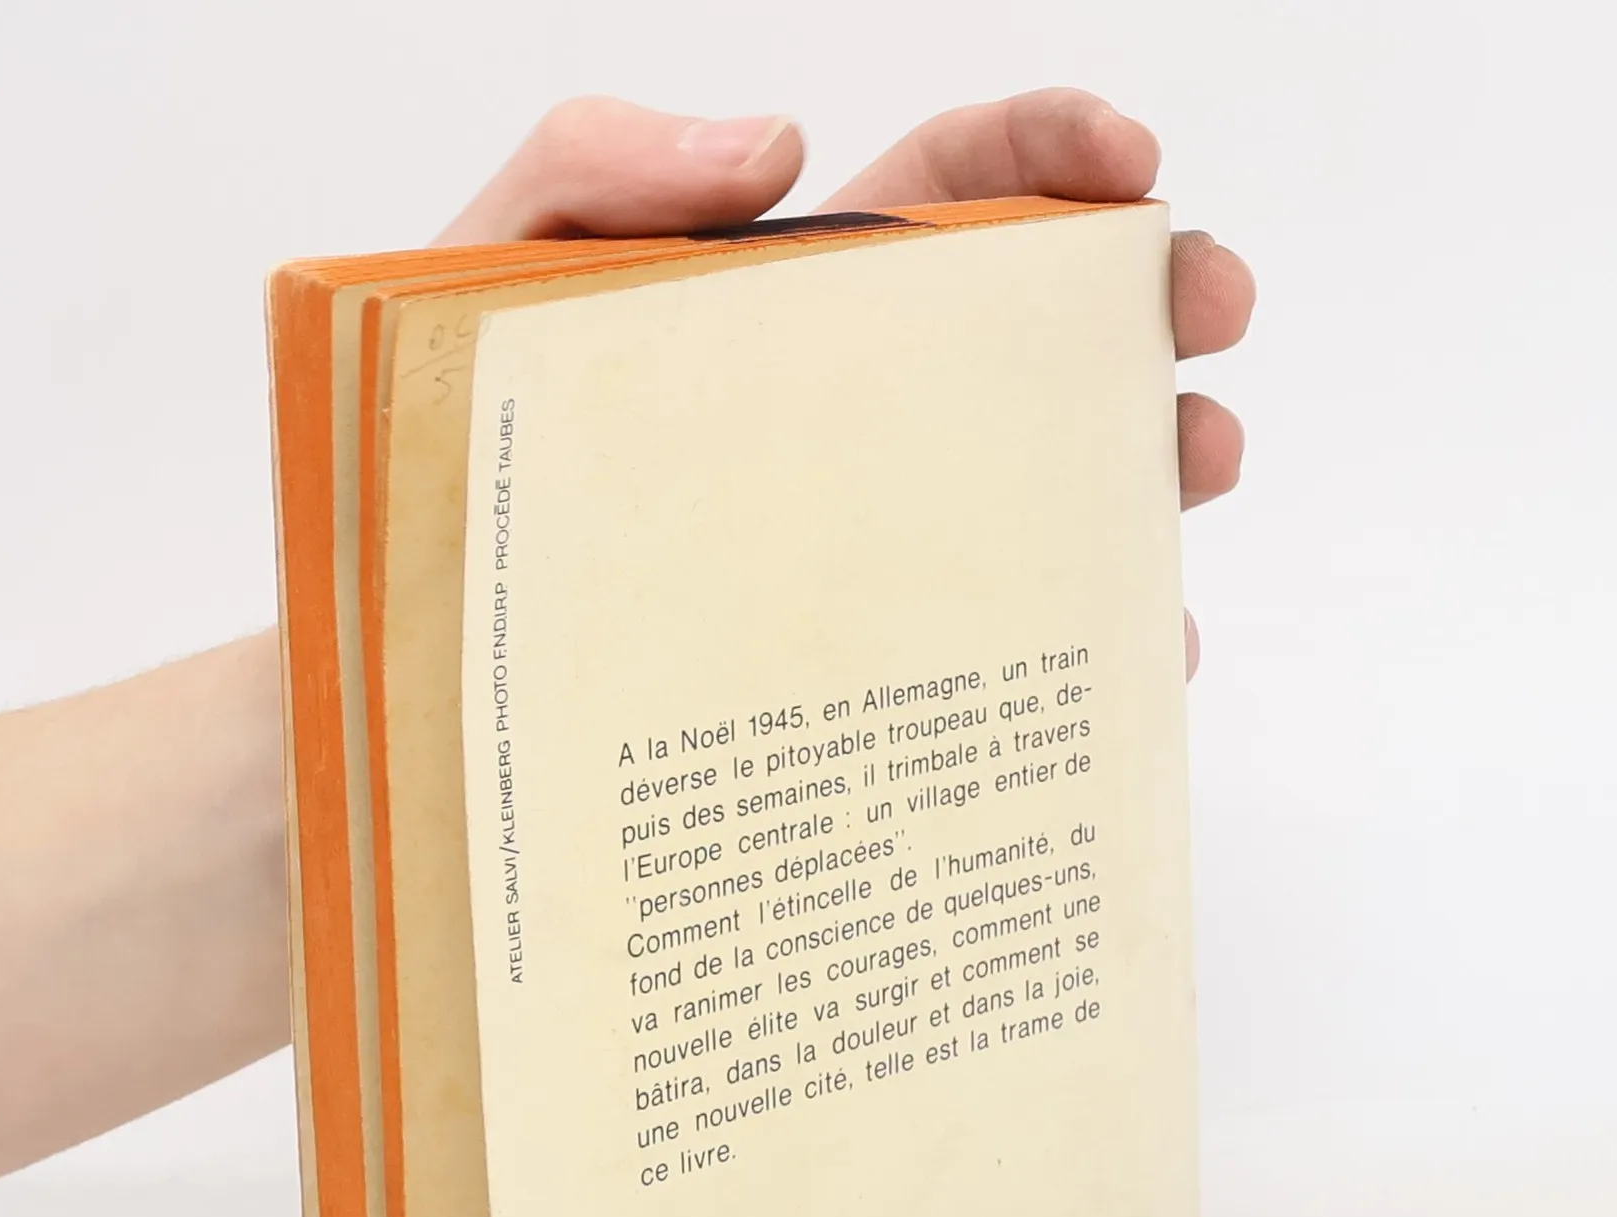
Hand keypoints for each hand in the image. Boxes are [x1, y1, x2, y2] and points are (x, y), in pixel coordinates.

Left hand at [436, 92, 1254, 676]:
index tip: (1131, 159)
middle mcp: (857, 420)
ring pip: (1052, 495)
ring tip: (1190, 470)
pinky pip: (1003, 653)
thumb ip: (594, 170)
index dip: (1058, 149)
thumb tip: (777, 144)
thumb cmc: (436, 463)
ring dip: (1150, 468)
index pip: (954, 187)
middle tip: (1207, 317)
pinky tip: (1136, 653)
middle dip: (1153, 303)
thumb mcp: (482, 284)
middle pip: (1045, 340)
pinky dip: (1087, 647)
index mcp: (792, 303)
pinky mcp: (865, 672)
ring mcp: (874, 548)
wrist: (409, 652)